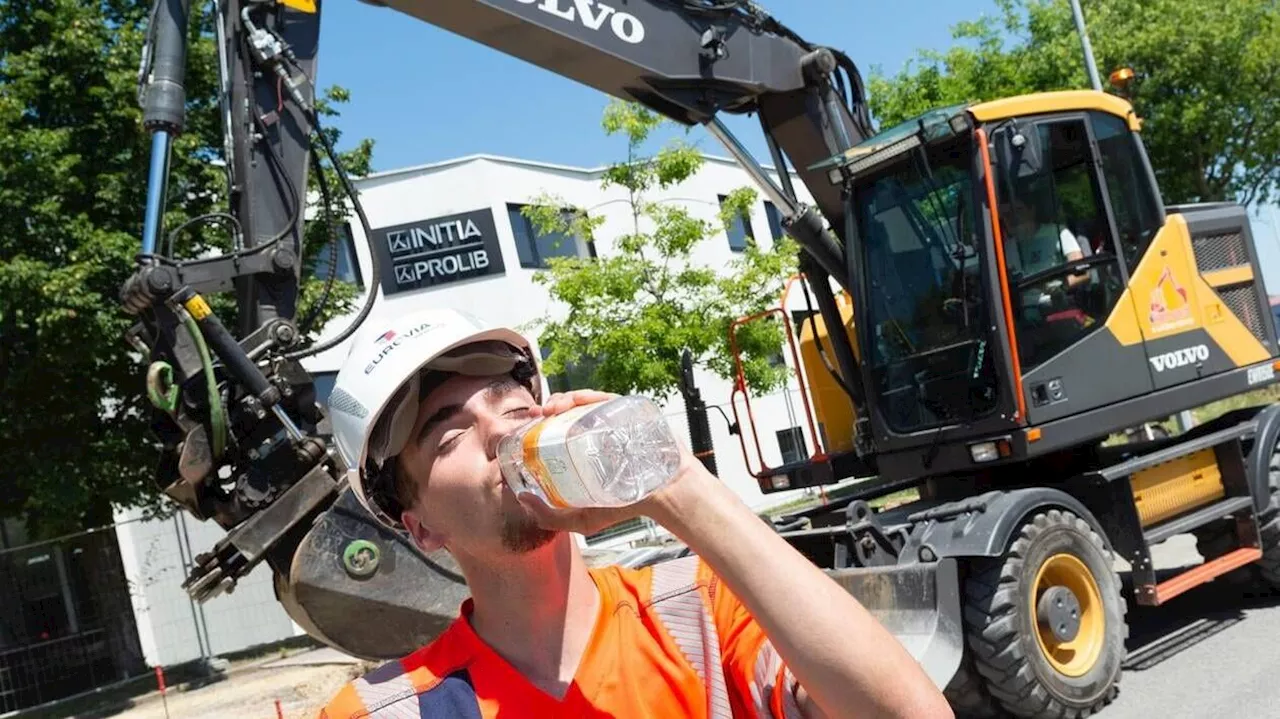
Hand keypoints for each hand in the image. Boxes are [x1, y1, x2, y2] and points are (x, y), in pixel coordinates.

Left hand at [516, 388, 707, 534]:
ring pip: (582, 401)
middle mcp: (596, 432)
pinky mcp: (627, 410)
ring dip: (563, 399)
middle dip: (549, 408)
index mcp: (584, 449)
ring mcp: (612, 420)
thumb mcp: (583, 518)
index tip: (526, 425)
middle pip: (567, 411)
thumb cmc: (626, 506)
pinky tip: (572, 403)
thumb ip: (551, 516)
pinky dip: (586, 396)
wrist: (664, 494)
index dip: (540, 424)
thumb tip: (522, 499)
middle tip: (537, 416)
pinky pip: (604, 398)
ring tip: (551, 409)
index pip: (558, 430)